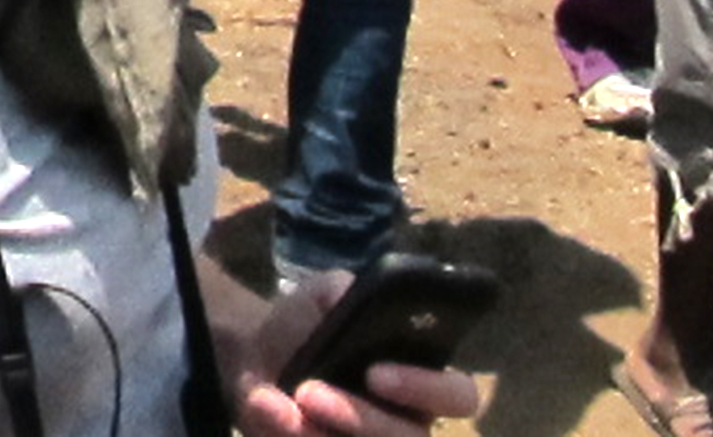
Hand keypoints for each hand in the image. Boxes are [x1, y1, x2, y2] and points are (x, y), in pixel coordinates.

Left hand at [232, 277, 481, 434]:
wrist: (255, 352)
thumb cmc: (306, 325)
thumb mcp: (318, 296)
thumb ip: (337, 290)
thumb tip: (346, 297)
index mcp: (420, 379)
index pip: (458, 396)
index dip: (426, 389)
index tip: (376, 373)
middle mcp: (405, 423)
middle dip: (360, 418)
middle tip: (308, 391)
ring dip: (317, 435)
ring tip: (275, 404)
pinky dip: (286, 436)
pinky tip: (265, 412)